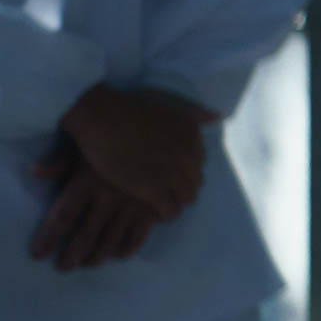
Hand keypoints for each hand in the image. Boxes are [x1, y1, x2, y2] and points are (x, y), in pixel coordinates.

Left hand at [30, 147, 160, 269]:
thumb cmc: (117, 136)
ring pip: (110, 241)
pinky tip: (118, 254)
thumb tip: (34, 171)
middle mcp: (108, 197)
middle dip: (71, 256)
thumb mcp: (87, 145)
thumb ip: (61, 161)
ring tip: (87, 264)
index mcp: (88, 182)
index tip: (38, 254)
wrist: (163, 129)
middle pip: (84, 236)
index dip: (48, 239)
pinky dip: (126, 249)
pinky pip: (138, 237)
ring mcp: (132, 205)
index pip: (62, 217)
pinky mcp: (153, 208)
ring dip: (96, 257)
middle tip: (63, 267)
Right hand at [56, 85, 218, 220]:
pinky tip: (154, 212)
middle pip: (195, 183)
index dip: (186, 171)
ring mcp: (171, 172)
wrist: (103, 118)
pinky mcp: (152, 188)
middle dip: (183, 188)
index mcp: (193, 136)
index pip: (199, 163)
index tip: (172, 174)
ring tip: (161, 204)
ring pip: (185, 199)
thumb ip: (195, 113)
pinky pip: (170, 210)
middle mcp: (187, 154)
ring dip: (175, 203)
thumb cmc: (130, 110)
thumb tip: (216, 117)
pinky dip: (164, 214)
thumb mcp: (171, 106)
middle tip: (166, 192)